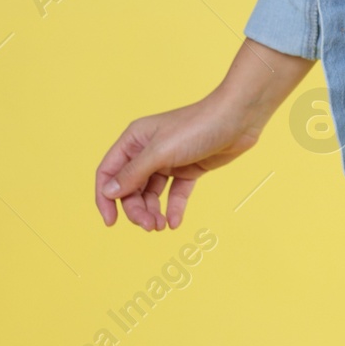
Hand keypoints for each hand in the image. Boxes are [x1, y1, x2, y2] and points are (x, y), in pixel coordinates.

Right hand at [94, 38, 311, 229]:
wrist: (239, 118)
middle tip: (149, 226)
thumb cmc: (198, 126)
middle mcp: (148, 150)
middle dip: (136, 209)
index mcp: (134, 140)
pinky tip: (175, 222)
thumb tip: (108, 192)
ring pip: (152, 193)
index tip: (111, 222)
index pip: (108, 172)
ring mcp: (169, 160)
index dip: (105, 197)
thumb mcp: (161, 152)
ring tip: (161, 227)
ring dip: (153, 212)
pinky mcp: (189, 169)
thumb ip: (134, 173)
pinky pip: (175, 193)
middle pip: (130, 188)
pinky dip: (174, 208)